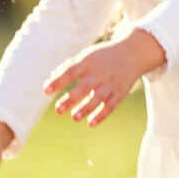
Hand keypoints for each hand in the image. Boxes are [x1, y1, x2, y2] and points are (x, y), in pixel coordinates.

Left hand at [43, 29, 163, 125]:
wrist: (133, 54)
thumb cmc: (103, 57)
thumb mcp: (87, 56)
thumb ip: (69, 67)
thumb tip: (51, 80)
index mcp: (89, 62)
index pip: (71, 71)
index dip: (58, 81)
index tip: (46, 91)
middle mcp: (100, 72)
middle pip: (85, 86)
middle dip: (71, 99)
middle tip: (58, 110)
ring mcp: (111, 83)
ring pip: (98, 97)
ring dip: (86, 108)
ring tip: (74, 117)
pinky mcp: (120, 92)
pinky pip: (111, 105)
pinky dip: (102, 114)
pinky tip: (91, 123)